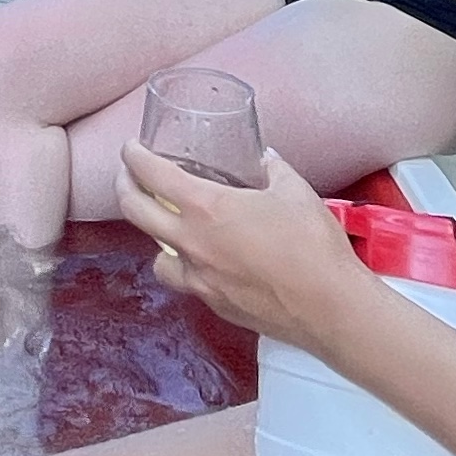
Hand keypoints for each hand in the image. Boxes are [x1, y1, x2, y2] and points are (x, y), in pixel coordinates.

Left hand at [116, 138, 363, 350]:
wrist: (330, 307)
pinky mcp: (214, 304)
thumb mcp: (294, 189)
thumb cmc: (313, 244)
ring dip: (154, 236)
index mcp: (207, 208)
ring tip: (168, 225)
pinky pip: (186, 282)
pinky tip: (204, 261)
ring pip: (156, 256)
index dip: (134, 157)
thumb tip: (263, 158)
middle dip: (125, 188)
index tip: (131, 148)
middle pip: (135, 212)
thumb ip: (271, 168)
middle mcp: (192, 244)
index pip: (152, 175)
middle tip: (130, 176)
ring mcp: (200, 279)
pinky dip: (185, 268)